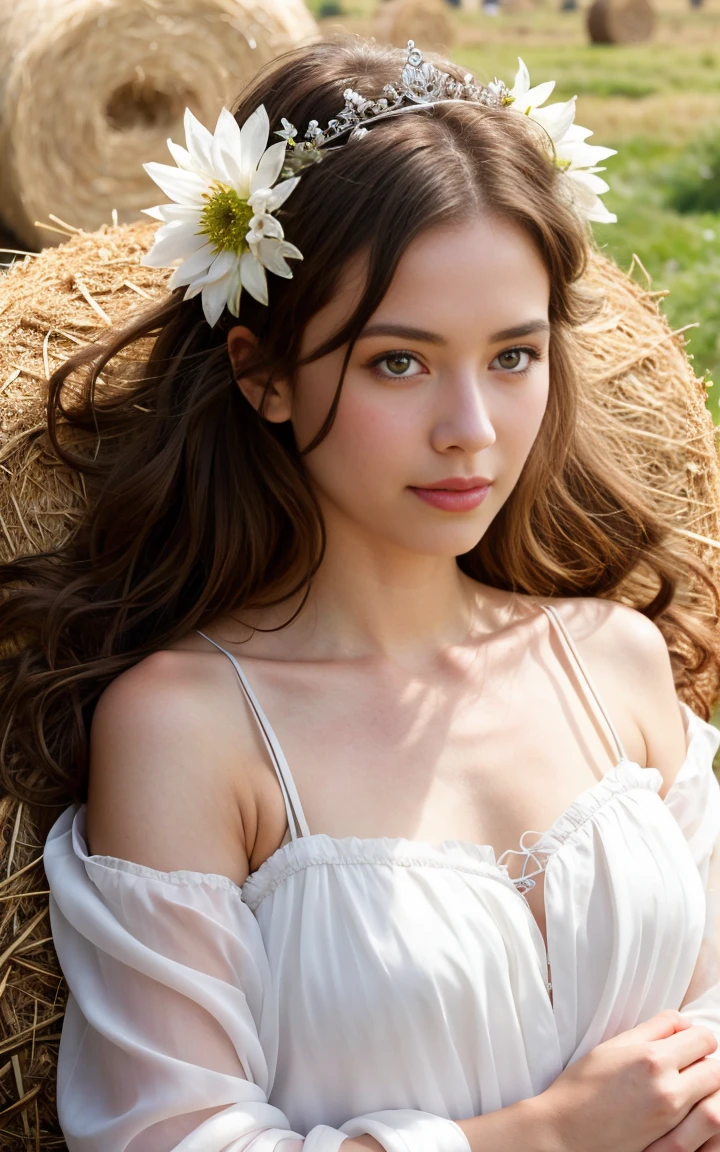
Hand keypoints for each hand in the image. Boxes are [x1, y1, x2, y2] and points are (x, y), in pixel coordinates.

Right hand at [537, 1010, 719, 1151]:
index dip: (697, 1038)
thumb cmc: (582, 1087)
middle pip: (715, 1070)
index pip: (704, 1039)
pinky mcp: (671, 1143)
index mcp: (653, 1059)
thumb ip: (653, 1029)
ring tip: (682, 1088)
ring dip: (703, 1089)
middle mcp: (668, 1090)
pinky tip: (676, 1109)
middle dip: (704, 1064)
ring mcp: (672, 1121)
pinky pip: (701, 1123)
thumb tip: (683, 1023)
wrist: (564, 1132)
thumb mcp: (613, 1046)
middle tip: (685, 1065)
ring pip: (713, 1098)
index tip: (686, 1042)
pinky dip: (696, 1112)